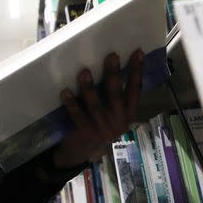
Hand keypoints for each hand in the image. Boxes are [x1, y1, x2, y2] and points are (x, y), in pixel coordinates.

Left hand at [52, 49, 143, 168]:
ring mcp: (103, 129)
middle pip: (116, 95)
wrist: (83, 150)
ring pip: (96, 106)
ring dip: (89, 88)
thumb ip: (114, 95)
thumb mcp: (113, 112)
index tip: (138, 53)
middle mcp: (119, 122)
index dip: (136, 71)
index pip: (135, 90)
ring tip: (84, 72)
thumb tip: (111, 64)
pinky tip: (65, 92)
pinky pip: (78, 116)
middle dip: (113, 75)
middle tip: (111, 56)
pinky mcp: (86, 134)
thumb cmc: (100, 123)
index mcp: (129, 114)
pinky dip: (71, 104)